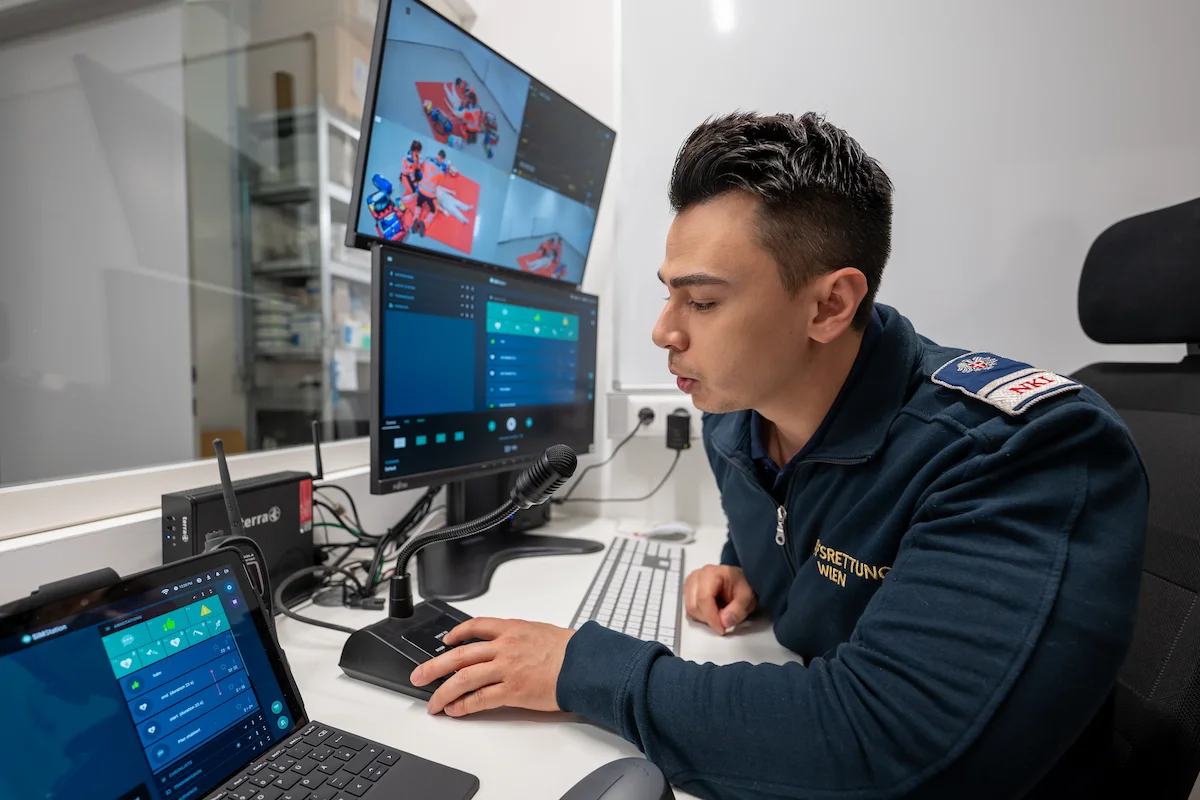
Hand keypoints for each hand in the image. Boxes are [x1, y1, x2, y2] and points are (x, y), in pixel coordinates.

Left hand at [409, 618, 574, 716]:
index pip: (474, 626)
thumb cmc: (569, 649)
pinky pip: (480, 699)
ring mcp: (506, 669)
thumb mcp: (539, 631)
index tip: (445, 642)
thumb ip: (518, 636)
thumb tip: (505, 643)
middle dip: (433, 667)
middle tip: (419, 676)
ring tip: (433, 703)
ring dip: (443, 692)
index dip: (455, 634)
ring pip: (463, 679)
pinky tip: (456, 710)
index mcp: (511, 628)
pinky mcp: (512, 691)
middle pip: (459, 655)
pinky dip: (464, 705)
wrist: (585, 664)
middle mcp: (504, 646)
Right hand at [684, 564, 757, 635]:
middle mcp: (697, 576)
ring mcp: (691, 583)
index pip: (704, 598)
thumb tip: (725, 621)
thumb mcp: (747, 597)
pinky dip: (700, 616)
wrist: (738, 581)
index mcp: (711, 573)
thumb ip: (738, 610)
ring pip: (690, 609)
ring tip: (719, 614)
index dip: (711, 617)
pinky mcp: (688, 591)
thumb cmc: (741, 585)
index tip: (721, 628)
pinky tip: (712, 612)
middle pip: (694, 605)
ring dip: (704, 618)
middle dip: (708, 618)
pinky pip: (690, 610)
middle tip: (723, 621)